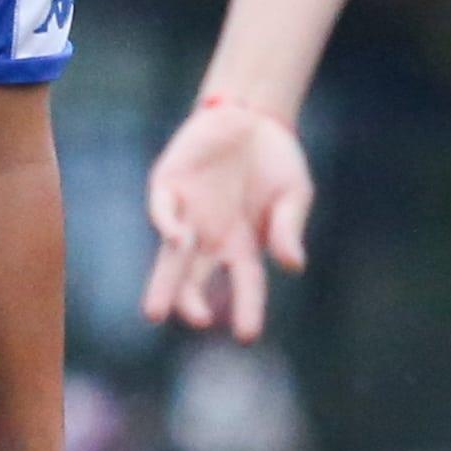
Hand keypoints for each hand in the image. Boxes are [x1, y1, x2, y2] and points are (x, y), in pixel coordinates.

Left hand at [141, 99, 313, 342]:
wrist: (252, 115)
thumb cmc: (276, 161)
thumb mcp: (294, 195)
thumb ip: (289, 228)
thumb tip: (291, 265)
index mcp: (243, 247)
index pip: (245, 286)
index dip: (246, 311)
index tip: (247, 336)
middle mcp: (210, 239)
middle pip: (194, 281)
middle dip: (189, 304)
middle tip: (196, 322)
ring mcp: (187, 214)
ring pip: (170, 257)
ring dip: (164, 284)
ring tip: (157, 312)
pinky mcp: (169, 186)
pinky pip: (163, 210)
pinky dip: (169, 225)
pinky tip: (180, 239)